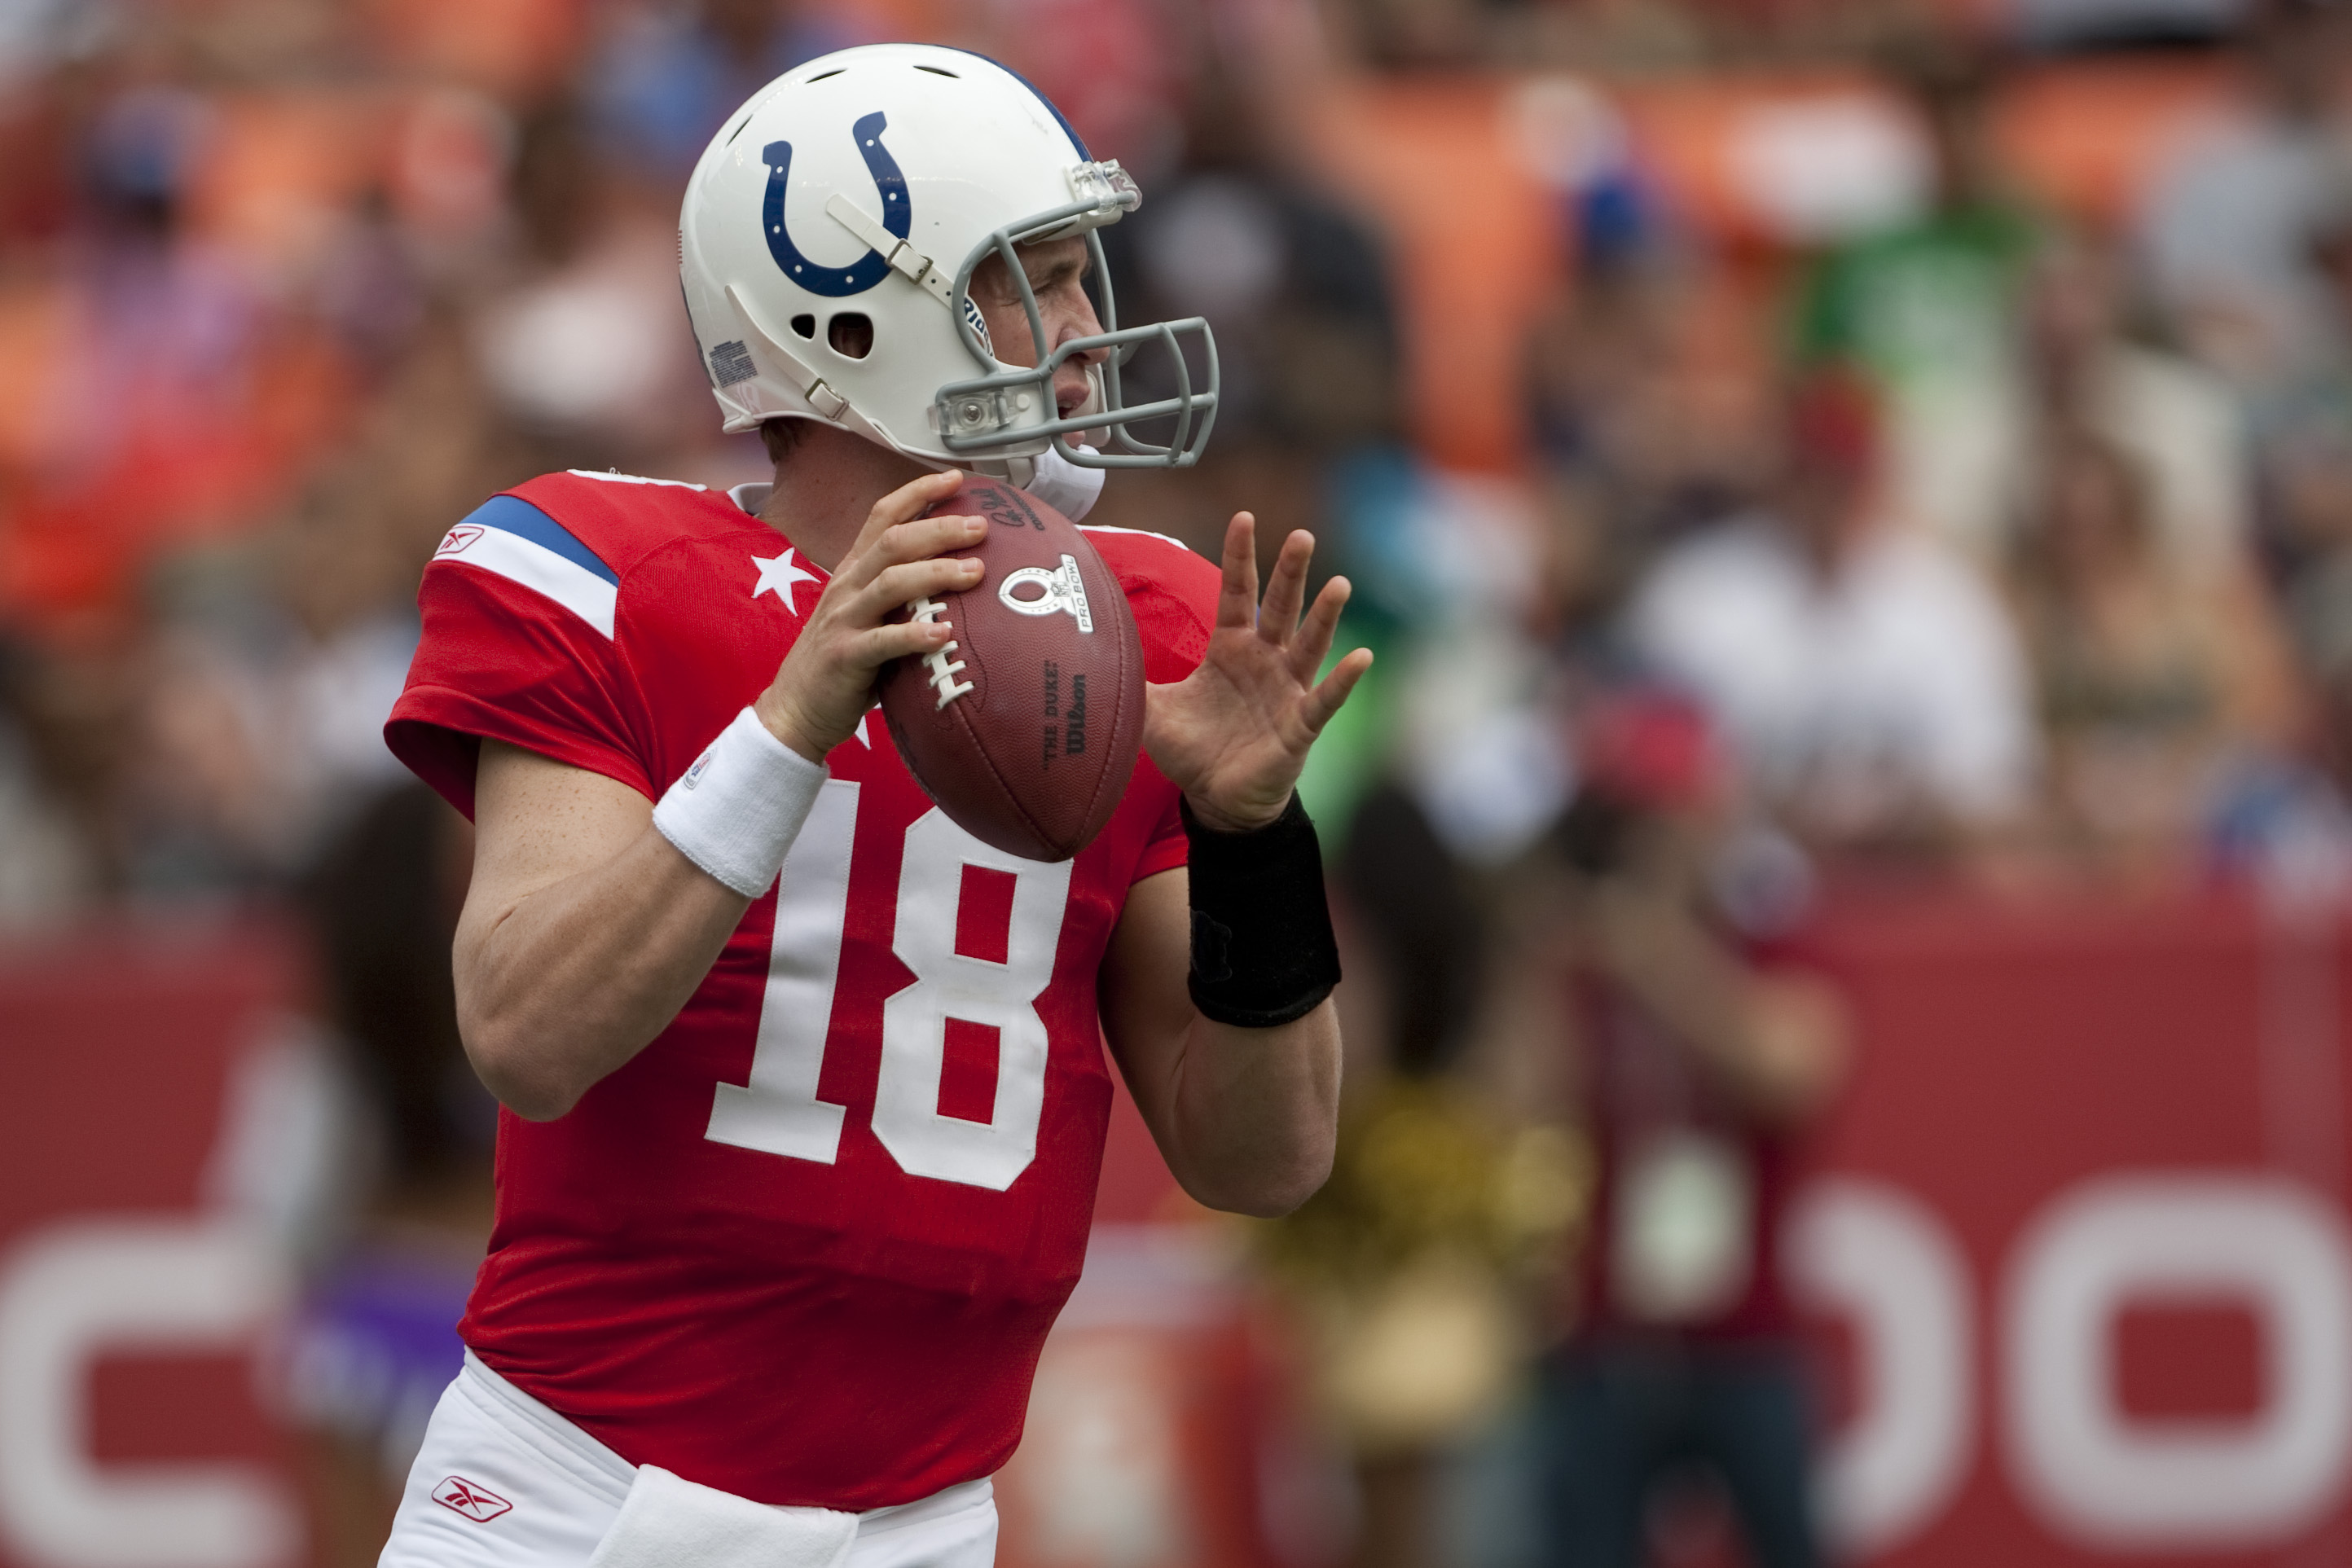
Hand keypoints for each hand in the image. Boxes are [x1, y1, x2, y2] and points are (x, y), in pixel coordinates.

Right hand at [754, 471, 985, 761]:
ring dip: (936, 573)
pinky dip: (916, 635)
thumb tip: (961, 574)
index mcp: (854, 570)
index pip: (883, 516)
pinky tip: (945, 634)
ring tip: (975, 572)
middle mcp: (847, 586)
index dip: (918, 493)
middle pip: (894, 542)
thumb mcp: (870, 615)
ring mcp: (844, 620)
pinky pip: (884, 642)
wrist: (796, 708)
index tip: (957, 479)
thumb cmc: (845, 661)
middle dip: (940, 529)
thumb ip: (903, 593)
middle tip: (981, 527)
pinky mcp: (845, 656)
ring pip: (891, 582)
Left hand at [1145, 513, 1372, 831]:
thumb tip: (1085, 649)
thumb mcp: (1152, 711)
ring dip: (1324, 615)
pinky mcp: (1300, 726)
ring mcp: (1287, 690)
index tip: (1244, 517)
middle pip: (1280, 607)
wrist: (1217, 799)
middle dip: (1290, 572)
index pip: (1237, 592)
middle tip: (1302, 535)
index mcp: (1231, 648)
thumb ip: (1128, 677)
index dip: (1240, 557)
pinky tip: (1361, 657)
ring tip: (1339, 584)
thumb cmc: (1193, 749)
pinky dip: (1343, 680)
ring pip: (1309, 644)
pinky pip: (1324, 699)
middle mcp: (1264, 660)